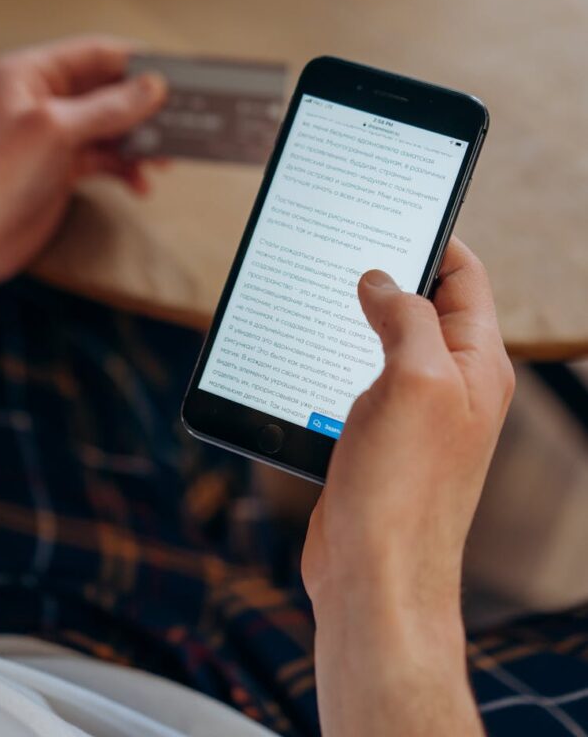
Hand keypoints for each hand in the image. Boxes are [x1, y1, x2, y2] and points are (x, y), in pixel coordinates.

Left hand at [0, 36, 166, 293]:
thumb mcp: (57, 129)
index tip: (173, 73)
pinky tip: (139, 184)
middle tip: (177, 119)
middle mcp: (39, 99)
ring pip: (108, 127)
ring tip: (163, 159)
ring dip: (138, 142)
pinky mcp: (60, 168)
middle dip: (141, 107)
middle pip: (105, 91)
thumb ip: (109, 107)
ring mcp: (51, 136)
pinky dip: (124, 168)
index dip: (134, 62)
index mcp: (28, 74)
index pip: (93, 54)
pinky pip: (103, 158)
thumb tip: (152, 87)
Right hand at [302, 239, 513, 736]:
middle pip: (424, 303)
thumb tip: (382, 279)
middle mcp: (450, 384)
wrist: (373, 575)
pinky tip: (311, 347)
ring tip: (325, 287)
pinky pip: (361, 375)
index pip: (465, 278)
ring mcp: (414, 410)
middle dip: (388, 272)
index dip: (433, 238)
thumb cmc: (403, 488)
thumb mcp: (415, 381)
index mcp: (475, 365)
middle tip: (346, 245)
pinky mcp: (379, 434)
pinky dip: (339, 353)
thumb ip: (405, 316)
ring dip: (358, 314)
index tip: (394, 210)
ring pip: (387, 338)